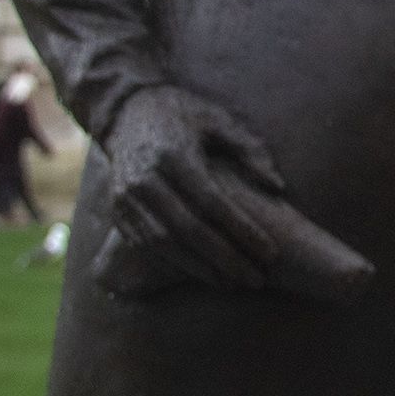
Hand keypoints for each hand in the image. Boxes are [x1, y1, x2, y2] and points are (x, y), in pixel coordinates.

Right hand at [102, 85, 286, 291]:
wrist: (125, 112)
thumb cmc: (185, 114)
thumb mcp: (220, 121)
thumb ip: (250, 151)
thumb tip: (277, 186)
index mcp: (174, 155)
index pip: (213, 202)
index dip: (242, 230)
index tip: (270, 251)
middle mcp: (145, 179)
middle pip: (189, 229)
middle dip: (225, 258)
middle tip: (256, 280)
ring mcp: (126, 197)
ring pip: (165, 243)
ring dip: (200, 267)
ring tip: (233, 284)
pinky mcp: (117, 209)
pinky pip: (145, 244)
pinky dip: (174, 262)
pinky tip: (201, 273)